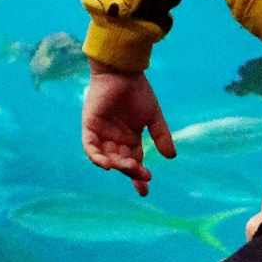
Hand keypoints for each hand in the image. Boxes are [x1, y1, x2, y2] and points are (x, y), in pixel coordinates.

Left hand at [83, 65, 174, 193]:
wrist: (123, 71)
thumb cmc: (138, 91)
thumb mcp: (153, 116)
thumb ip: (161, 136)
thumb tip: (172, 157)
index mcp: (130, 139)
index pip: (134, 162)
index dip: (138, 177)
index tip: (145, 190)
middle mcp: (115, 140)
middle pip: (122, 162)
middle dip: (132, 171)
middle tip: (144, 175)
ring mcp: (102, 134)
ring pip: (107, 157)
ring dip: (117, 165)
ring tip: (128, 168)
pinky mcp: (90, 126)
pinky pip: (90, 147)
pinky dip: (96, 156)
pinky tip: (107, 164)